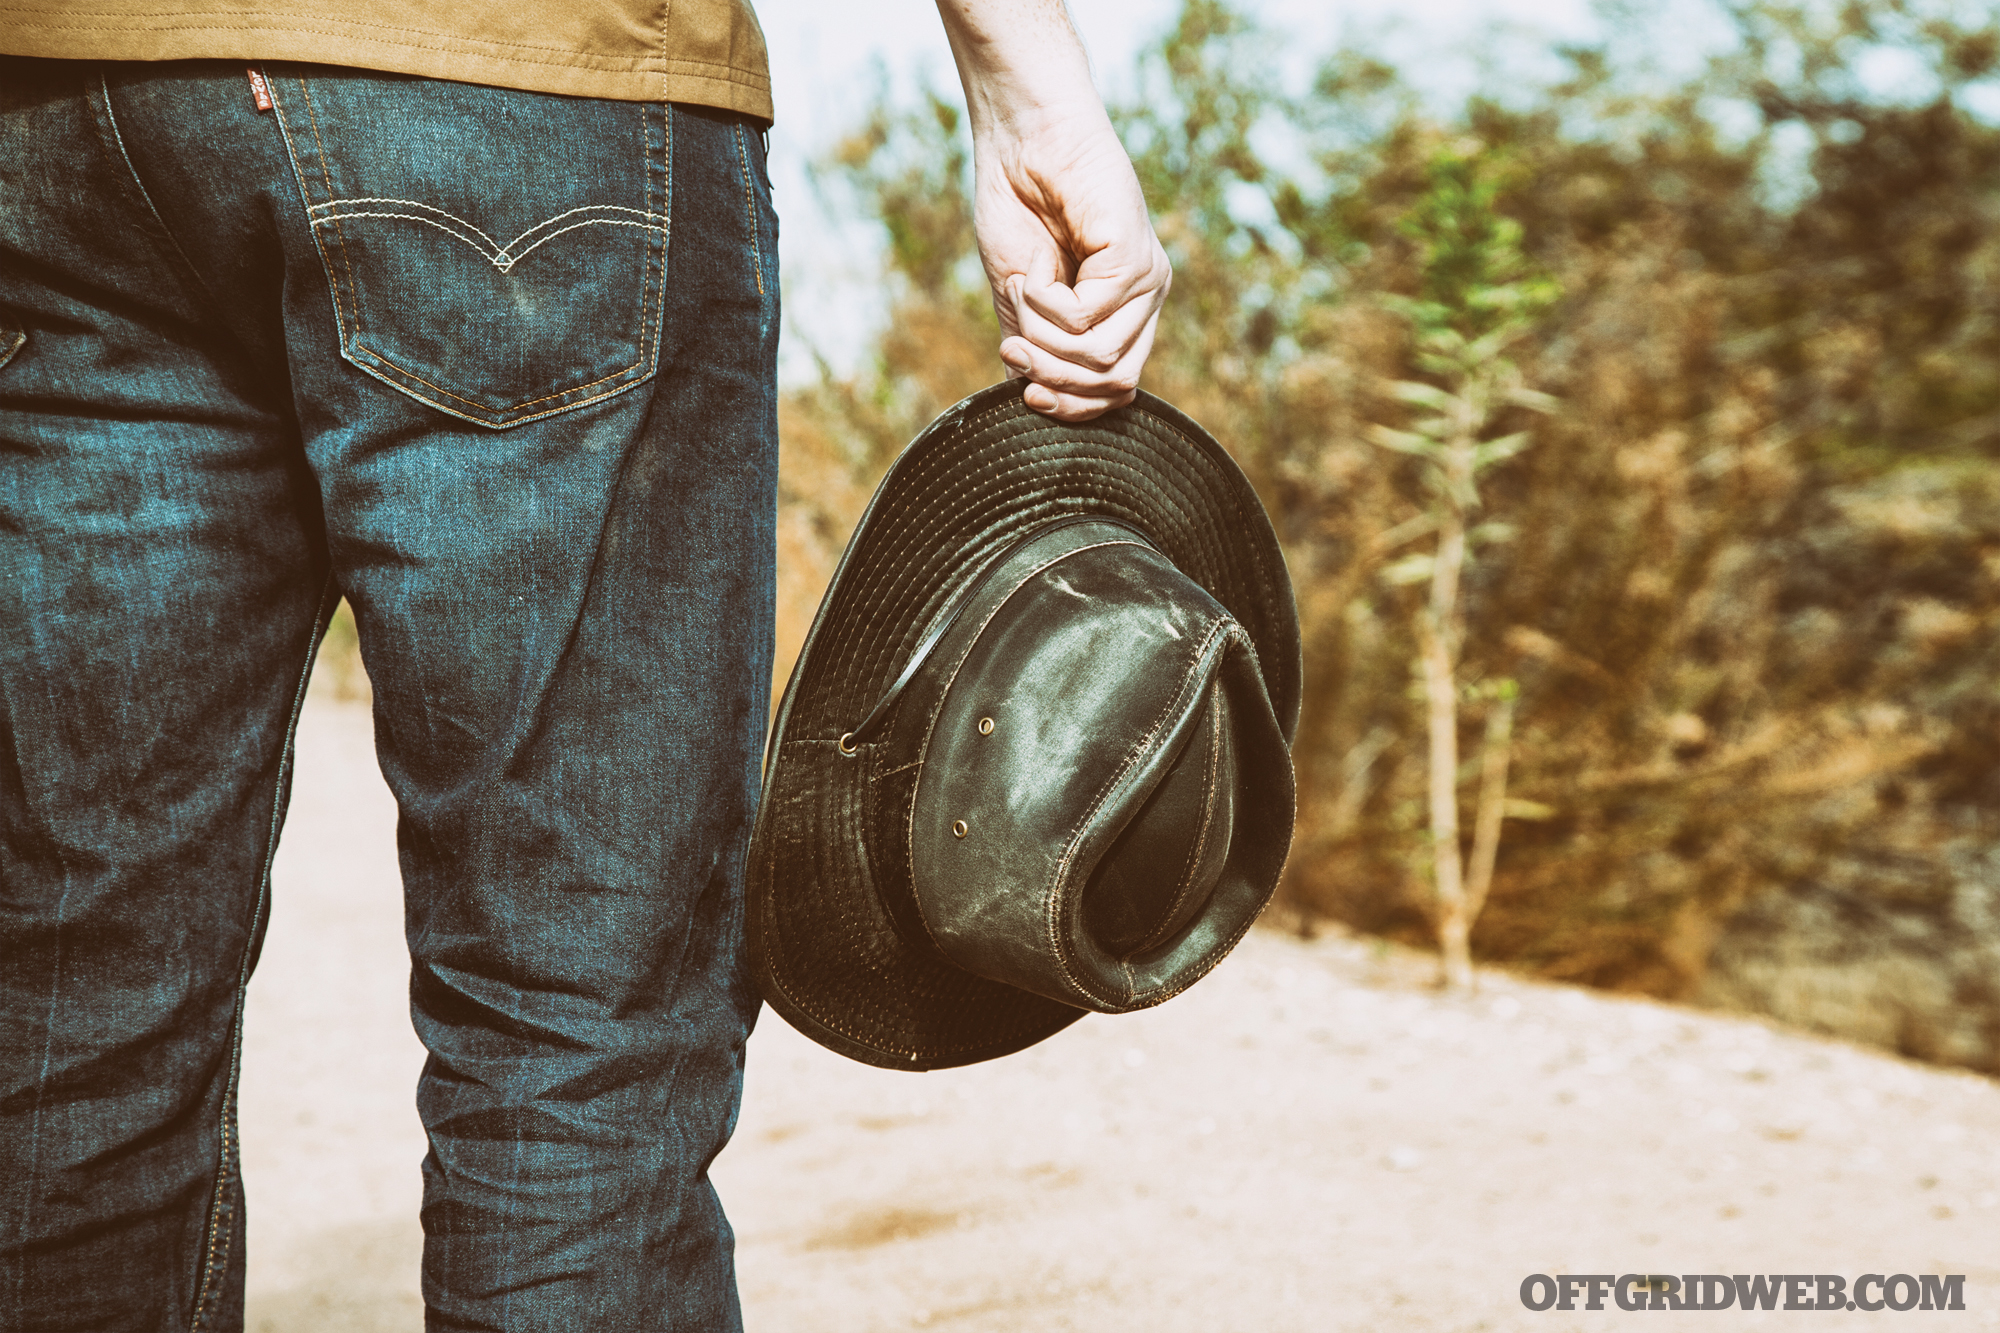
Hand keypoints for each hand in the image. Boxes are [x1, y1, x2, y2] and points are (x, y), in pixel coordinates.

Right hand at [975, 114, 1170, 420]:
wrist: (1022, 137)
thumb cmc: (1019, 204)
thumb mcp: (1022, 295)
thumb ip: (1036, 346)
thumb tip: (1033, 397)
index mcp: (1127, 307)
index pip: (1119, 388)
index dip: (1072, 405)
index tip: (1026, 393)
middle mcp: (1147, 296)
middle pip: (1113, 381)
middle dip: (1053, 377)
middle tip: (1013, 348)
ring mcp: (1147, 276)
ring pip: (1097, 357)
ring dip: (1043, 339)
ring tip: (1023, 295)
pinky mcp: (1134, 256)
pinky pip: (1087, 319)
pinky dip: (1045, 306)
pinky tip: (1034, 272)